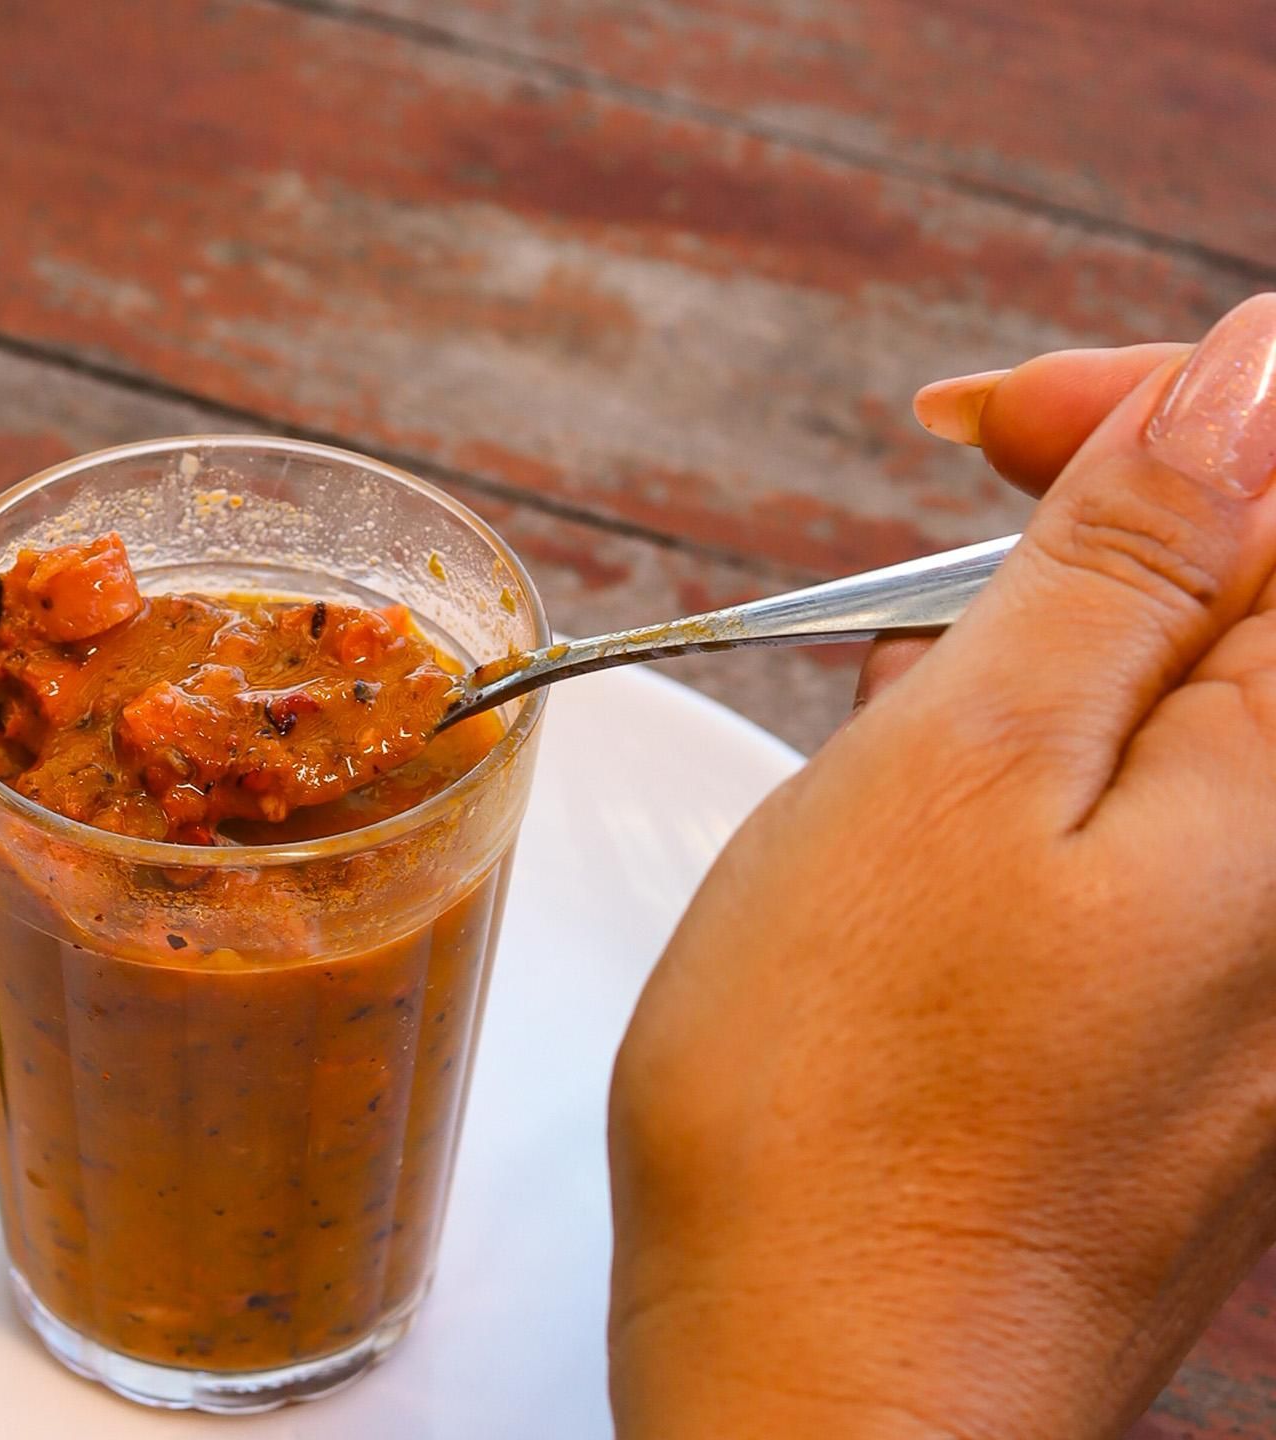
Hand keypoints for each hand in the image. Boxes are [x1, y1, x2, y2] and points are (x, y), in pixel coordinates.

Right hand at [608, 294, 1275, 1438]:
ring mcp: (1267, 967)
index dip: (1154, 410)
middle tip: (922, 562)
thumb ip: (1122, 566)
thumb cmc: (850, 1102)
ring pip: (1187, 719)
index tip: (976, 425)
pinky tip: (928, 824)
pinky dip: (1041, 783)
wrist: (827, 1387)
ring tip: (896, 710)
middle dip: (1093, 536)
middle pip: (1253, 605)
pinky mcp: (1198, 1029)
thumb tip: (1250, 377)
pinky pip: (1154, 834)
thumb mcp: (956, 774)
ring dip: (1046, 667)